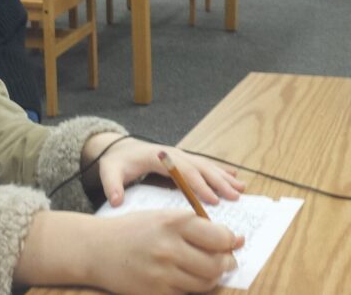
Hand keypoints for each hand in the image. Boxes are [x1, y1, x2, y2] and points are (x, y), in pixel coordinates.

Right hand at [14, 210, 243, 293]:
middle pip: (216, 264)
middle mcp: (169, 247)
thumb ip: (198, 226)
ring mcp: (161, 273)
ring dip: (212, 278)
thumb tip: (235, 240)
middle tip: (225, 261)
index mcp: (174, 222)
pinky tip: (184, 277)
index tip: (233, 243)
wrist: (97, 249)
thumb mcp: (164, 217)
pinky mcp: (154, 292)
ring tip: (204, 269)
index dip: (231, 242)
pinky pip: (187, 294)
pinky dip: (192, 288)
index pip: (220, 237)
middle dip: (227, 264)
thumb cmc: (135, 230)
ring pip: (205, 283)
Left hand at [83, 134, 244, 207]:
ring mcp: (181, 156)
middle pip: (200, 168)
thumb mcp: (109, 172)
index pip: (183, 171)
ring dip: (224, 177)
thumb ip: (112, 185)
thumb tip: (116, 201)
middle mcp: (174, 154)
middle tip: (235, 197)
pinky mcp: (184, 160)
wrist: (119, 149)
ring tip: (241, 189)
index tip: (212, 201)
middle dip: (219, 182)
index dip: (198, 186)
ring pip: (207, 166)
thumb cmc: (116, 162)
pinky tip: (235, 178)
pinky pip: (205, 166)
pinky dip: (221, 171)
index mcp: (159, 157)